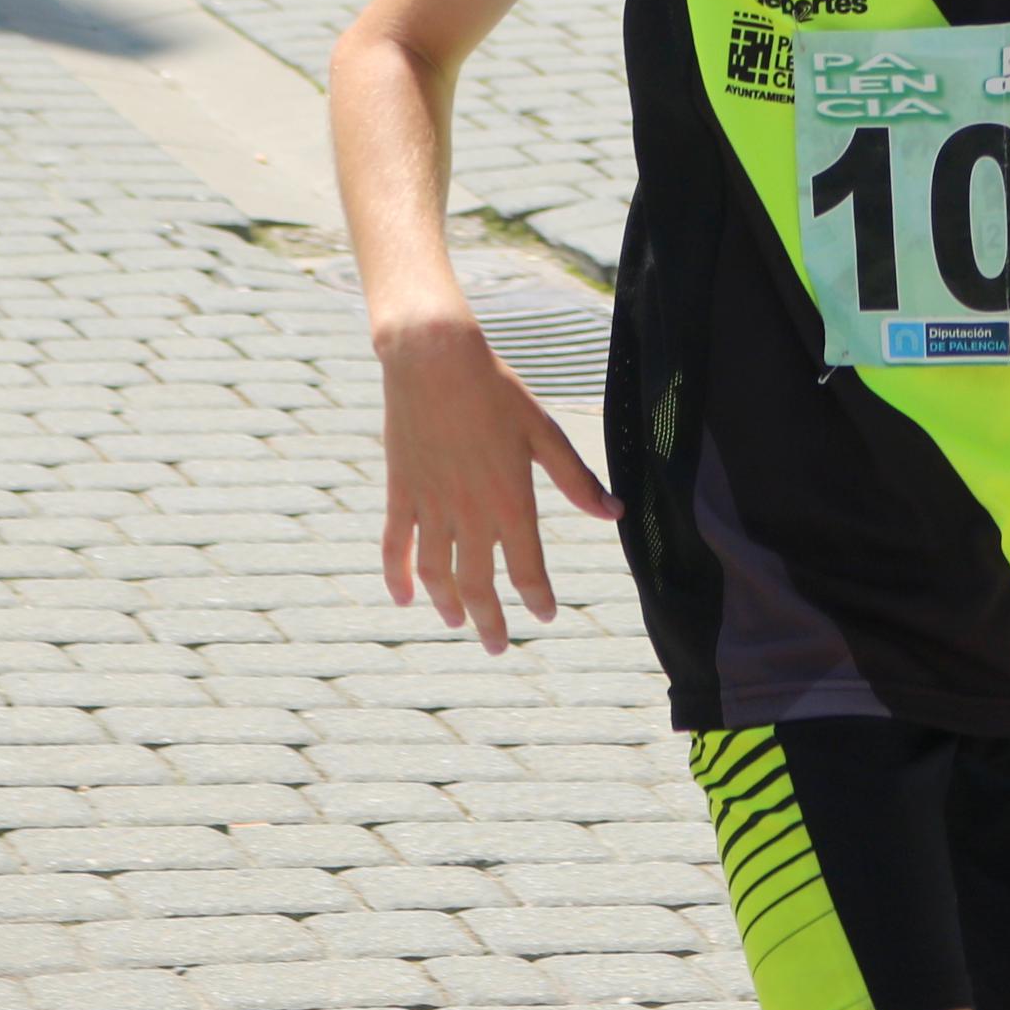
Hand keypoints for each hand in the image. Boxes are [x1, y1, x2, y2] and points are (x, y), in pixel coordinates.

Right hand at [374, 317, 617, 654]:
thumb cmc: (497, 392)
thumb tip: (615, 513)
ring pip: (436, 573)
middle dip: (490, 621)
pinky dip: (397, 576)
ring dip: (447, 604)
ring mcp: (430, 506)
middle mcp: (469, 513)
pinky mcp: (401, 492)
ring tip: (457, 623)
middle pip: (478, 584)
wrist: (434, 360)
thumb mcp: (545, 432)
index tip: (545, 615)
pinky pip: (394, 546)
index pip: (527, 569)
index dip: (537, 598)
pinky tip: (402, 598)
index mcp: (511, 502)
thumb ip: (577, 480)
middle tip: (497, 648)